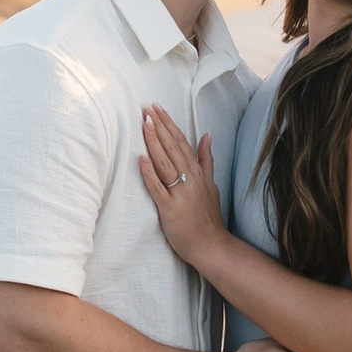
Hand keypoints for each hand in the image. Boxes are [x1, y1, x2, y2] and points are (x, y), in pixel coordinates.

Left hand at [138, 105, 231, 267]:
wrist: (211, 245)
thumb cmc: (208, 216)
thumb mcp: (211, 183)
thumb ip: (206, 159)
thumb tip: (206, 135)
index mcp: (197, 171)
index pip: (181, 141)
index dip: (168, 123)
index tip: (156, 107)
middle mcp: (189, 178)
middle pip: (172, 147)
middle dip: (158, 126)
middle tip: (146, 107)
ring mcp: (180, 193)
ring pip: (165, 162)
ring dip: (154, 141)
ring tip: (144, 123)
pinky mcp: (170, 208)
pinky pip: (158, 187)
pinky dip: (149, 172)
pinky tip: (141, 158)